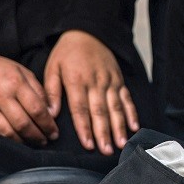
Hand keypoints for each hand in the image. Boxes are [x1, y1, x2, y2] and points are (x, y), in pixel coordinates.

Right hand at [0, 41, 58, 144]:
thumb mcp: (23, 71)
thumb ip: (38, 91)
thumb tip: (51, 112)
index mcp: (16, 83)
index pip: (36, 109)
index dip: (48, 124)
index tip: (54, 133)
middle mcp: (1, 96)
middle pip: (23, 124)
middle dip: (37, 136)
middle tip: (45, 141)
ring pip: (7, 132)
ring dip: (22, 142)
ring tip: (32, 143)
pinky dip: (4, 141)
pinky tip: (14, 141)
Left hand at [44, 30, 138, 155]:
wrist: (88, 32)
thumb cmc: (67, 53)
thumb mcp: (52, 67)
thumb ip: (51, 91)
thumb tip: (50, 113)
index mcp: (77, 81)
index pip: (81, 109)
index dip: (85, 128)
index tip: (88, 144)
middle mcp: (96, 82)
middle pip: (100, 111)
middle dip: (104, 133)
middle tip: (107, 151)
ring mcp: (110, 81)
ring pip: (116, 107)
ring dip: (119, 127)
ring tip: (121, 143)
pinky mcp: (119, 80)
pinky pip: (127, 98)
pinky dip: (131, 113)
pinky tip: (134, 126)